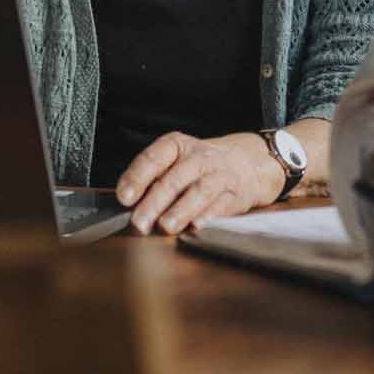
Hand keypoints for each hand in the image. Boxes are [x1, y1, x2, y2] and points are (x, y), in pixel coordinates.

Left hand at [117, 132, 282, 234]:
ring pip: (199, 191)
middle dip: (155, 202)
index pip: (154, 158)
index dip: (137, 177)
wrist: (248, 163)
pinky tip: (196, 227)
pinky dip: (208, 216)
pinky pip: (222, 205)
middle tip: (139, 223)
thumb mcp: (176, 161)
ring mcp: (219, 174)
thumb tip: (128, 206)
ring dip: (181, 210)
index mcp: (177, 146)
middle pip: (174, 178)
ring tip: (166, 226)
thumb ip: (153, 179)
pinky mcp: (236, 194)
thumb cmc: (201, 166)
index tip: (124, 197)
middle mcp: (199, 157)